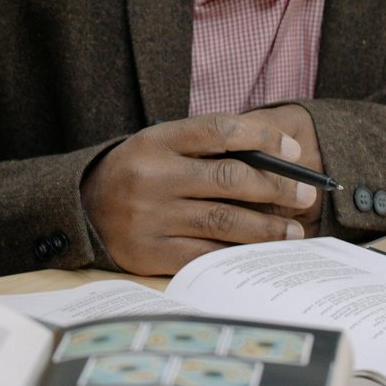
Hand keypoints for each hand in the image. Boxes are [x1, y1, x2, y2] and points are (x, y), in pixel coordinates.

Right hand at [80, 112, 320, 275]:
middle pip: (230, 179)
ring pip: (224, 221)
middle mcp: (153, 176)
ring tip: (292, 230)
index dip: (263, 138)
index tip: (294, 150)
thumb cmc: (137, 172)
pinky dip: (238, 253)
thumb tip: (272, 161)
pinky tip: (259, 253)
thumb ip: (205, 148)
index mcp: (157, 140)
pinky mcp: (150, 252)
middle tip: (304, 194)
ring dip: (267, 227)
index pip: (219, 130)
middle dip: (276, 187)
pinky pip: (206, 254)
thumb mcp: (160, 145)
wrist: (81, 208)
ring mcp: (151, 216)